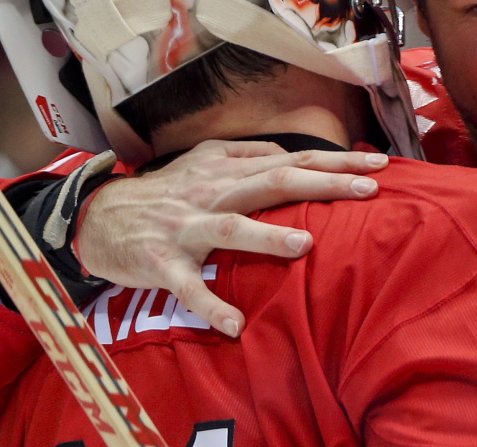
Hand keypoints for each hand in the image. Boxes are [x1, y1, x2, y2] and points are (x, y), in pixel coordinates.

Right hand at [73, 139, 387, 336]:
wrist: (98, 217)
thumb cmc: (163, 191)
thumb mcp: (203, 159)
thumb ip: (246, 152)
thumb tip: (287, 151)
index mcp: (227, 169)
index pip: (291, 161)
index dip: (334, 164)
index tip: (378, 166)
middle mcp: (213, 192)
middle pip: (273, 182)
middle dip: (323, 184)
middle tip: (367, 190)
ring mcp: (187, 228)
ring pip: (230, 228)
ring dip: (266, 237)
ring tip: (305, 246)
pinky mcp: (161, 263)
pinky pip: (187, 286)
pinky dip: (209, 304)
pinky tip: (233, 325)